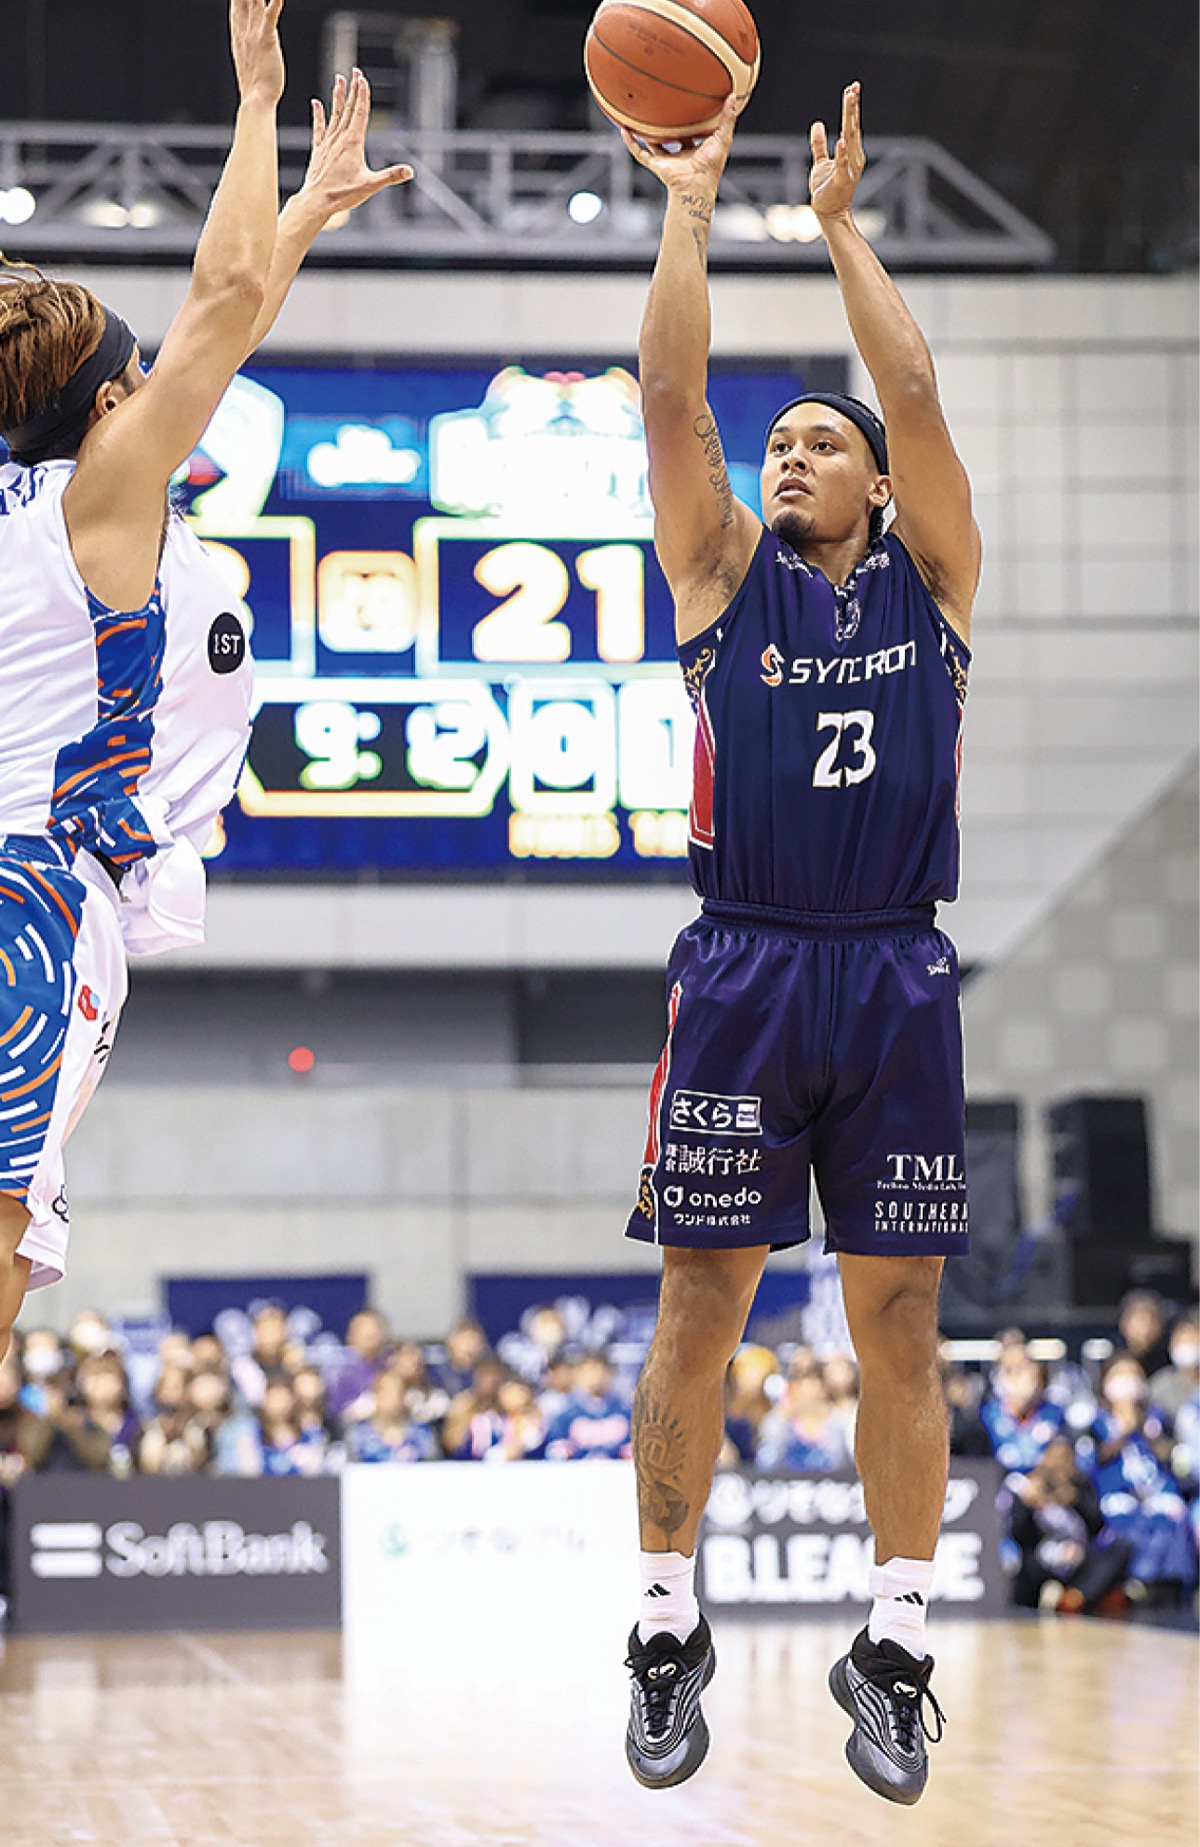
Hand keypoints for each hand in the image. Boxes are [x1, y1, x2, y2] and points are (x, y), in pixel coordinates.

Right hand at [230, 0, 286, 108]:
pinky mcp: (266, 39)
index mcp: (238, 32)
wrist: (257, 100)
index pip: (236, 2)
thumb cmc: (256, 83)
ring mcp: (253, 33)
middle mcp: (243, 28)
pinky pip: (270, 14)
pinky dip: (275, 1)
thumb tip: (248, 36)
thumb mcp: (248, 56)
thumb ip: (248, 41)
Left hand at [301, 70, 412, 218]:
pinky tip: (316, 103)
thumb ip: (390, 176)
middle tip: (354, 71)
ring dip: (338, 96)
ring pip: (335, 113)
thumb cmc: (343, 194)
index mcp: (353, 142)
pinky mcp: (319, 150)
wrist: (317, 201)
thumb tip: (410, 171)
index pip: (360, 112)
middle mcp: (340, 138)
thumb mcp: (370, 185)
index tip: (362, 77)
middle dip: (353, 89)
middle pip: (348, 108)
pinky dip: (318, 114)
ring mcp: (328, 142)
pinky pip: (319, 127)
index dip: (362, 94)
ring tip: (339, 79)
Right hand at [620, 91, 742, 199]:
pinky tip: (624, 130)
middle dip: (667, 127)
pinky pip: (640, 153)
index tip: (688, 108)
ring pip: (653, 145)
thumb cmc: (711, 166)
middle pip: (671, 138)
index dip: (690, 122)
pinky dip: (631, 143)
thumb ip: (728, 118)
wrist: (696, 184)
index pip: (692, 134)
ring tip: (638, 118)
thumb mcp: (722, 137)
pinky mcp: (656, 164)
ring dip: (645, 134)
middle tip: (662, 109)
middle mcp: (680, 155)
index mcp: (695, 150)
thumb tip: (733, 96)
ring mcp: (667, 160)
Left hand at [809, 81, 865, 220]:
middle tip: (853, 87)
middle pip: (852, 126)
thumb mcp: (820, 162)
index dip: (851, 106)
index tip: (852, 87)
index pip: (851, 124)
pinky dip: (842, 152)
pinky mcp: (842, 180)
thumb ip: (819, 144)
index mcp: (850, 151)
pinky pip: (842, 164)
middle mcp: (853, 156)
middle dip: (852, 107)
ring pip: (850, 139)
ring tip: (850, 100)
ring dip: (850, 119)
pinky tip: (841, 140)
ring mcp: (849, 168)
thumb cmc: (826, 188)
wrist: (828, 212)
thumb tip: (818, 124)